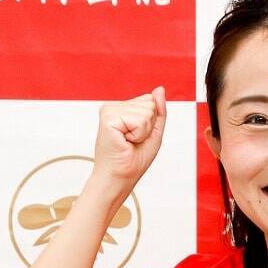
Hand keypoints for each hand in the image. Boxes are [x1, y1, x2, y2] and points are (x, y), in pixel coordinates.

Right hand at [89, 86, 167, 200]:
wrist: (119, 177)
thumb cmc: (133, 160)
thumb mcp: (153, 133)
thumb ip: (158, 111)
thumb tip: (159, 89)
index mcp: (122, 108)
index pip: (150, 101)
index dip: (152, 123)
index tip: (137, 137)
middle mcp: (113, 106)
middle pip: (150, 104)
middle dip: (148, 127)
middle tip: (132, 141)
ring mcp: (109, 110)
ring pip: (146, 111)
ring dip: (143, 132)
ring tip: (128, 142)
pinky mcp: (108, 118)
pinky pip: (139, 120)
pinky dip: (138, 134)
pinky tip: (124, 141)